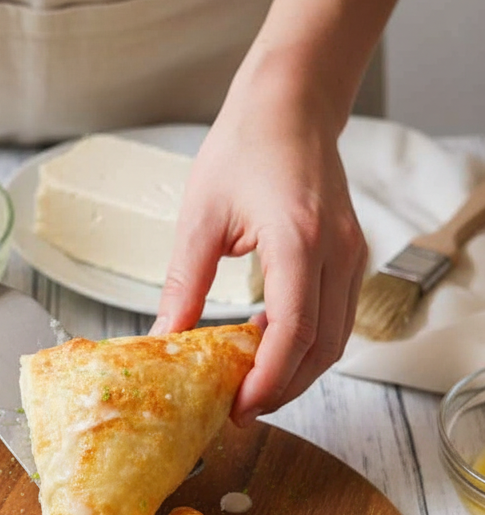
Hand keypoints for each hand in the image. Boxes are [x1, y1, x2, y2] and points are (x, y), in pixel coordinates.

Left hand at [151, 60, 366, 422]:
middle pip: (322, 348)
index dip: (268, 379)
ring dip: (298, 371)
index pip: (294, 332)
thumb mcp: (200, 217)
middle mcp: (337, 251)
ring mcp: (352, 254)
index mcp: (298, 239)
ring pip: (337, 339)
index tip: (239, 406)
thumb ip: (185, 284)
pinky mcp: (352, 255)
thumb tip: (163, 338)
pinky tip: (270, 346)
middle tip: (241, 409)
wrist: (290, 104)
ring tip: (253, 387)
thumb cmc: (245, 147)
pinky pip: (338, 316)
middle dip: (283, 388)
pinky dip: (308, 343)